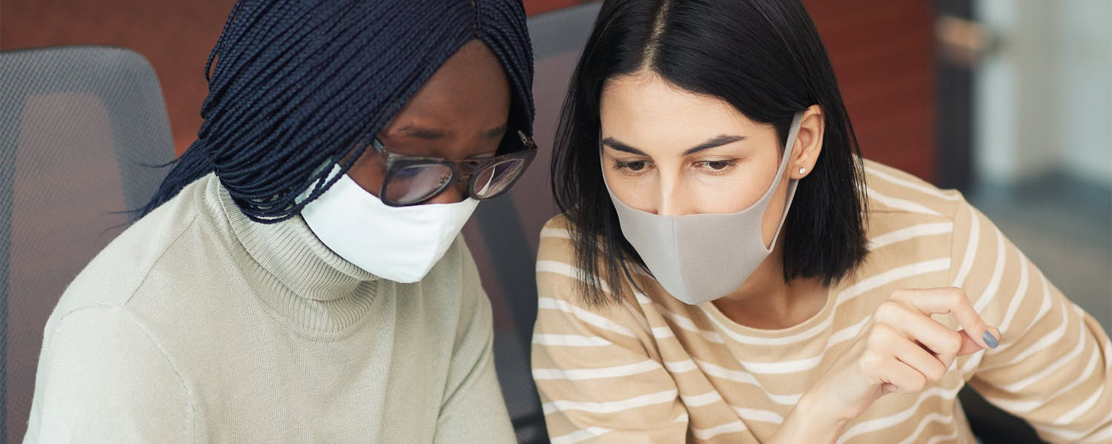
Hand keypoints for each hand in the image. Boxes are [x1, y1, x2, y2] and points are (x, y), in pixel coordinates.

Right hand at [772, 287, 999, 442]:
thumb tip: (993, 334)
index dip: (975, 320)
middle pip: (951, 341)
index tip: (987, 339)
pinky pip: (918, 381)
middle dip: (942, 361)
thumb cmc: (888, 363)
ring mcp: (879, 333)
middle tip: (913, 361)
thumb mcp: (924, 345)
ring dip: (923, 377)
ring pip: (936, 366)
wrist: (843, 386)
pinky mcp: (873, 359)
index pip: (954, 297)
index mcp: (903, 298)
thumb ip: (958, 338)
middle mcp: (890, 308)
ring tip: (898, 370)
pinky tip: (887, 380)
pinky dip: (907, 388)